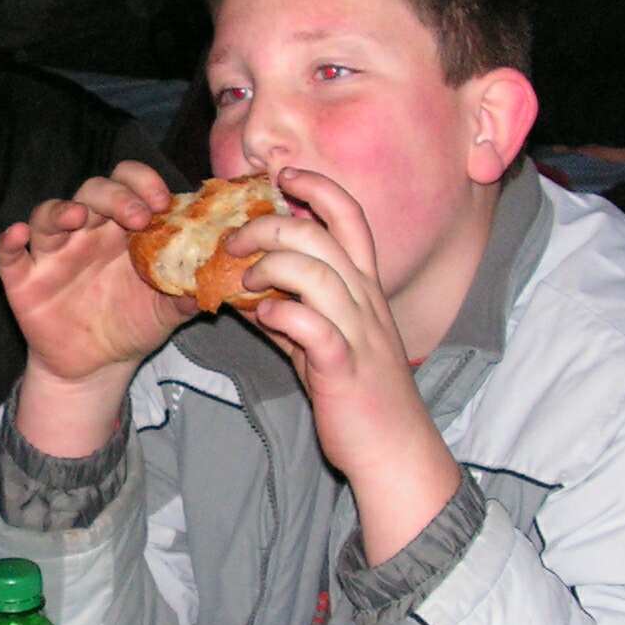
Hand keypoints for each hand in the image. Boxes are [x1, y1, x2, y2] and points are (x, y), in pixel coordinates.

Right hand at [0, 160, 195, 454]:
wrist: (97, 367)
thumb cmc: (132, 324)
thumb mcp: (168, 311)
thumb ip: (189, 292)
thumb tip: (218, 280)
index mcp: (121, 229)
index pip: (129, 185)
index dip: (143, 183)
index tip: (163, 202)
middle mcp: (86, 231)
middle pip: (92, 191)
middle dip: (114, 197)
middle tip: (137, 216)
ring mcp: (52, 253)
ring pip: (48, 214)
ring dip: (61, 209)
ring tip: (77, 217)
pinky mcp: (23, 279)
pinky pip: (9, 254)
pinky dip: (8, 241)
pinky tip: (16, 236)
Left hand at [226, 168, 460, 562]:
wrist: (391, 449)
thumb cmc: (357, 395)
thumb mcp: (321, 344)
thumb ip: (289, 314)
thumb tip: (246, 292)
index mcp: (364, 288)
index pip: (349, 218)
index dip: (317, 188)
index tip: (282, 175)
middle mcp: (366, 301)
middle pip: (321, 237)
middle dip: (269, 226)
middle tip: (233, 240)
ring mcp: (358, 332)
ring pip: (317, 273)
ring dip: (271, 268)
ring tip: (243, 281)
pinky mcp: (344, 367)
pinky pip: (314, 327)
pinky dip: (283, 314)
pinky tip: (262, 317)